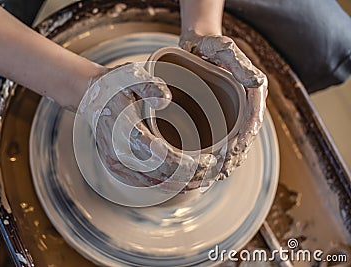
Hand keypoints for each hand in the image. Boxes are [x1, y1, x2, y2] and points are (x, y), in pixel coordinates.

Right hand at [79, 63, 216, 191]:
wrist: (92, 97)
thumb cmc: (115, 86)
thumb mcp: (132, 76)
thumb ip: (150, 86)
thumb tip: (166, 100)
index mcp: (125, 133)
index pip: (162, 160)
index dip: (189, 166)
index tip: (210, 160)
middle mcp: (119, 154)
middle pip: (162, 177)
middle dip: (191, 177)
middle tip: (214, 170)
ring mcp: (117, 164)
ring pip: (155, 184)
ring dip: (181, 184)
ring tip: (205, 178)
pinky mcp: (119, 168)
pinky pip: (146, 183)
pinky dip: (167, 185)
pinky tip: (184, 181)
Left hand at [179, 30, 267, 178]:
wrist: (199, 43)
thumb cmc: (212, 45)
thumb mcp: (225, 49)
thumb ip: (240, 64)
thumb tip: (258, 82)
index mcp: (253, 91)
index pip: (252, 121)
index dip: (244, 140)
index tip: (232, 155)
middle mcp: (247, 103)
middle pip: (245, 135)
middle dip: (235, 156)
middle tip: (221, 173)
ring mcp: (235, 110)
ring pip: (236, 140)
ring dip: (229, 160)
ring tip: (216, 176)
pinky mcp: (223, 113)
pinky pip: (225, 136)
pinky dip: (220, 152)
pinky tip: (210, 165)